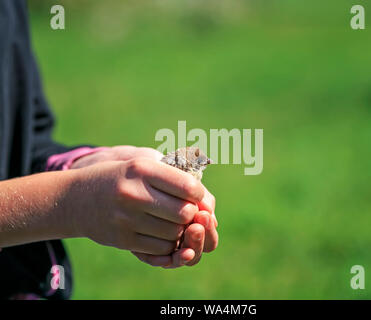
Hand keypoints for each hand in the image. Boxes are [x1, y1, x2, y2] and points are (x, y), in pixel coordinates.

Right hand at [71, 146, 217, 266]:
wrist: (76, 199)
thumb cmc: (120, 178)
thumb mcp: (141, 164)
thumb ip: (174, 175)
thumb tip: (206, 200)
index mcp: (141, 169)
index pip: (188, 186)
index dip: (198, 194)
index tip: (194, 195)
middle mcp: (133, 193)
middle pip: (184, 213)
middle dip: (191, 215)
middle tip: (185, 212)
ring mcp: (126, 219)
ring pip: (174, 233)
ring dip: (180, 231)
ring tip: (172, 222)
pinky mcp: (122, 239)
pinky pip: (160, 249)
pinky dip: (167, 244)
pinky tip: (161, 233)